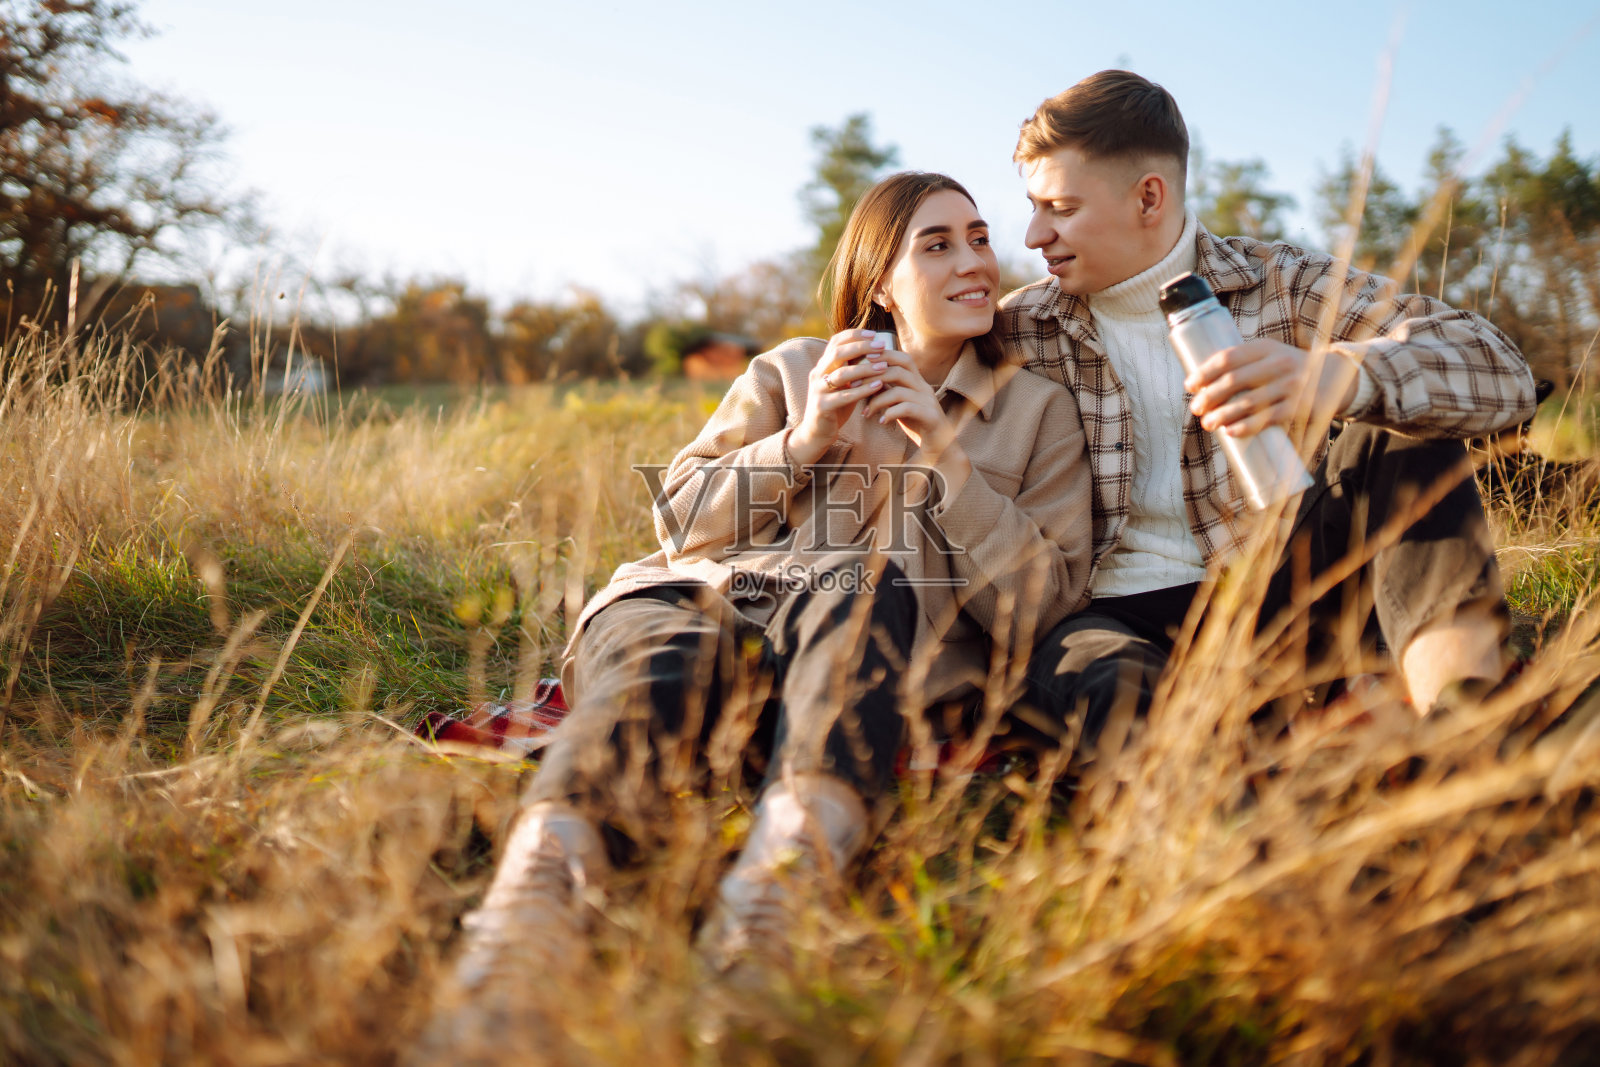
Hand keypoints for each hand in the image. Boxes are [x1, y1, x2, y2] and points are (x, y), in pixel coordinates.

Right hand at [788, 329, 888, 466]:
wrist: (816, 433)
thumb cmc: (835, 406)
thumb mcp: (845, 385)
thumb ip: (854, 369)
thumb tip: (876, 352)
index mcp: (822, 366)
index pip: (835, 342)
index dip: (854, 335)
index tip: (874, 334)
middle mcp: (817, 374)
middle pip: (837, 353)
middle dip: (861, 347)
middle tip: (881, 346)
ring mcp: (818, 390)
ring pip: (841, 374)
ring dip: (864, 369)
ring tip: (884, 366)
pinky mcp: (822, 407)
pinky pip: (844, 396)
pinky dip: (862, 390)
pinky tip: (878, 386)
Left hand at [860, 346, 971, 494]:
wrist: (939, 444)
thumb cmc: (916, 421)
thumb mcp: (899, 403)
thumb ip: (887, 389)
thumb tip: (865, 378)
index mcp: (918, 381)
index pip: (903, 359)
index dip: (884, 355)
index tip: (863, 359)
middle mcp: (924, 387)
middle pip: (899, 370)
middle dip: (873, 376)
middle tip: (854, 386)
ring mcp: (928, 401)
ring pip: (899, 391)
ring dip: (877, 400)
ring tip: (866, 412)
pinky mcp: (930, 416)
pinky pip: (907, 409)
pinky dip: (890, 414)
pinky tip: (881, 421)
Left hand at [1184, 339, 1359, 436]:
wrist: (1334, 376)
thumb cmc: (1290, 368)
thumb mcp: (1270, 355)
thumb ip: (1244, 363)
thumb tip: (1203, 382)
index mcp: (1266, 348)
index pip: (1228, 357)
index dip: (1205, 372)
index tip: (1190, 385)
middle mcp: (1278, 363)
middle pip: (1234, 380)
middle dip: (1209, 396)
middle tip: (1196, 408)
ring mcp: (1290, 385)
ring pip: (1248, 402)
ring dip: (1222, 415)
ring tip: (1208, 423)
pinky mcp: (1299, 407)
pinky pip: (1267, 418)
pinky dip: (1246, 426)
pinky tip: (1231, 431)